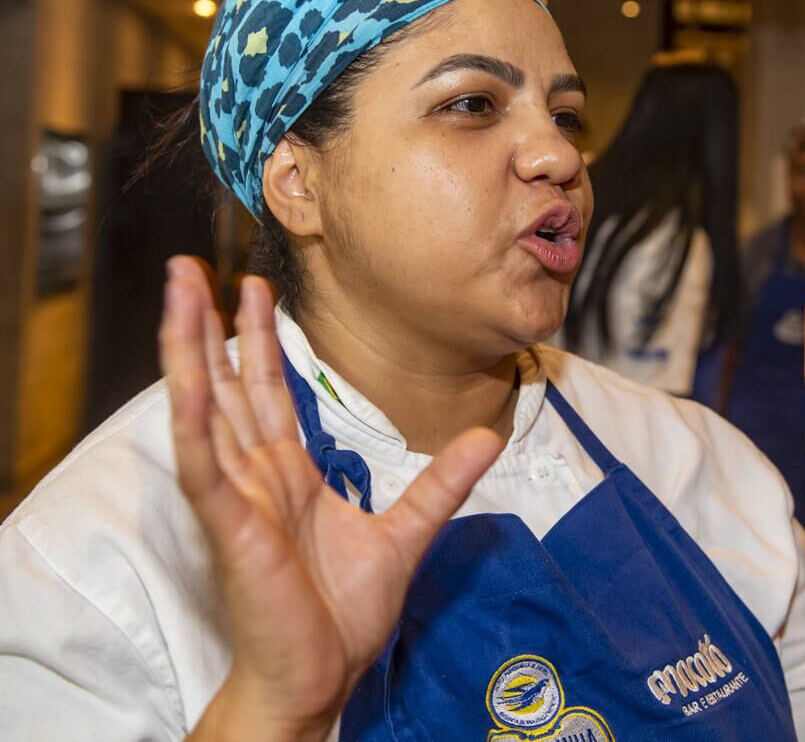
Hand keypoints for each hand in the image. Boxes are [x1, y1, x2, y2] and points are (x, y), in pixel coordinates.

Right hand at [159, 257, 502, 739]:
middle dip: (210, 325)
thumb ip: (441, 483)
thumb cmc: (340, 618)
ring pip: (205, 409)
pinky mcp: (229, 528)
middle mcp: (255, 477)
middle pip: (226, 385)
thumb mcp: (405, 534)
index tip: (252, 288)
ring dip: (188, 348)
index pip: (266, 392)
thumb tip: (486, 438)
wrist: (321, 680)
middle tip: (194, 265)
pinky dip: (194, 420)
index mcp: (288, 475)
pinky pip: (205, 466)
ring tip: (178, 289)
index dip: (257, 340)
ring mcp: (237, 498)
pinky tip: (186, 377)